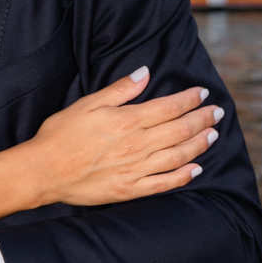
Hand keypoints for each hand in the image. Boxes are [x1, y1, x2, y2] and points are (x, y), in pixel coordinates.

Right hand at [28, 70, 221, 206]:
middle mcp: (136, 145)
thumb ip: (120, 89)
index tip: (203, 92)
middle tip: (217, 111)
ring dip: (199, 144)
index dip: (189, 99)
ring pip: (178, 156)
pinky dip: (183, 176)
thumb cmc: (61, 134)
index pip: (168, 107)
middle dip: (201, 119)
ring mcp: (135, 169)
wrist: (44, 171)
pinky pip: (164, 183)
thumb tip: (145, 73)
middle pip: (179, 130)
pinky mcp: (130, 189)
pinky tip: (196, 169)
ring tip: (213, 135)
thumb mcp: (88, 103)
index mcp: (127, 120)